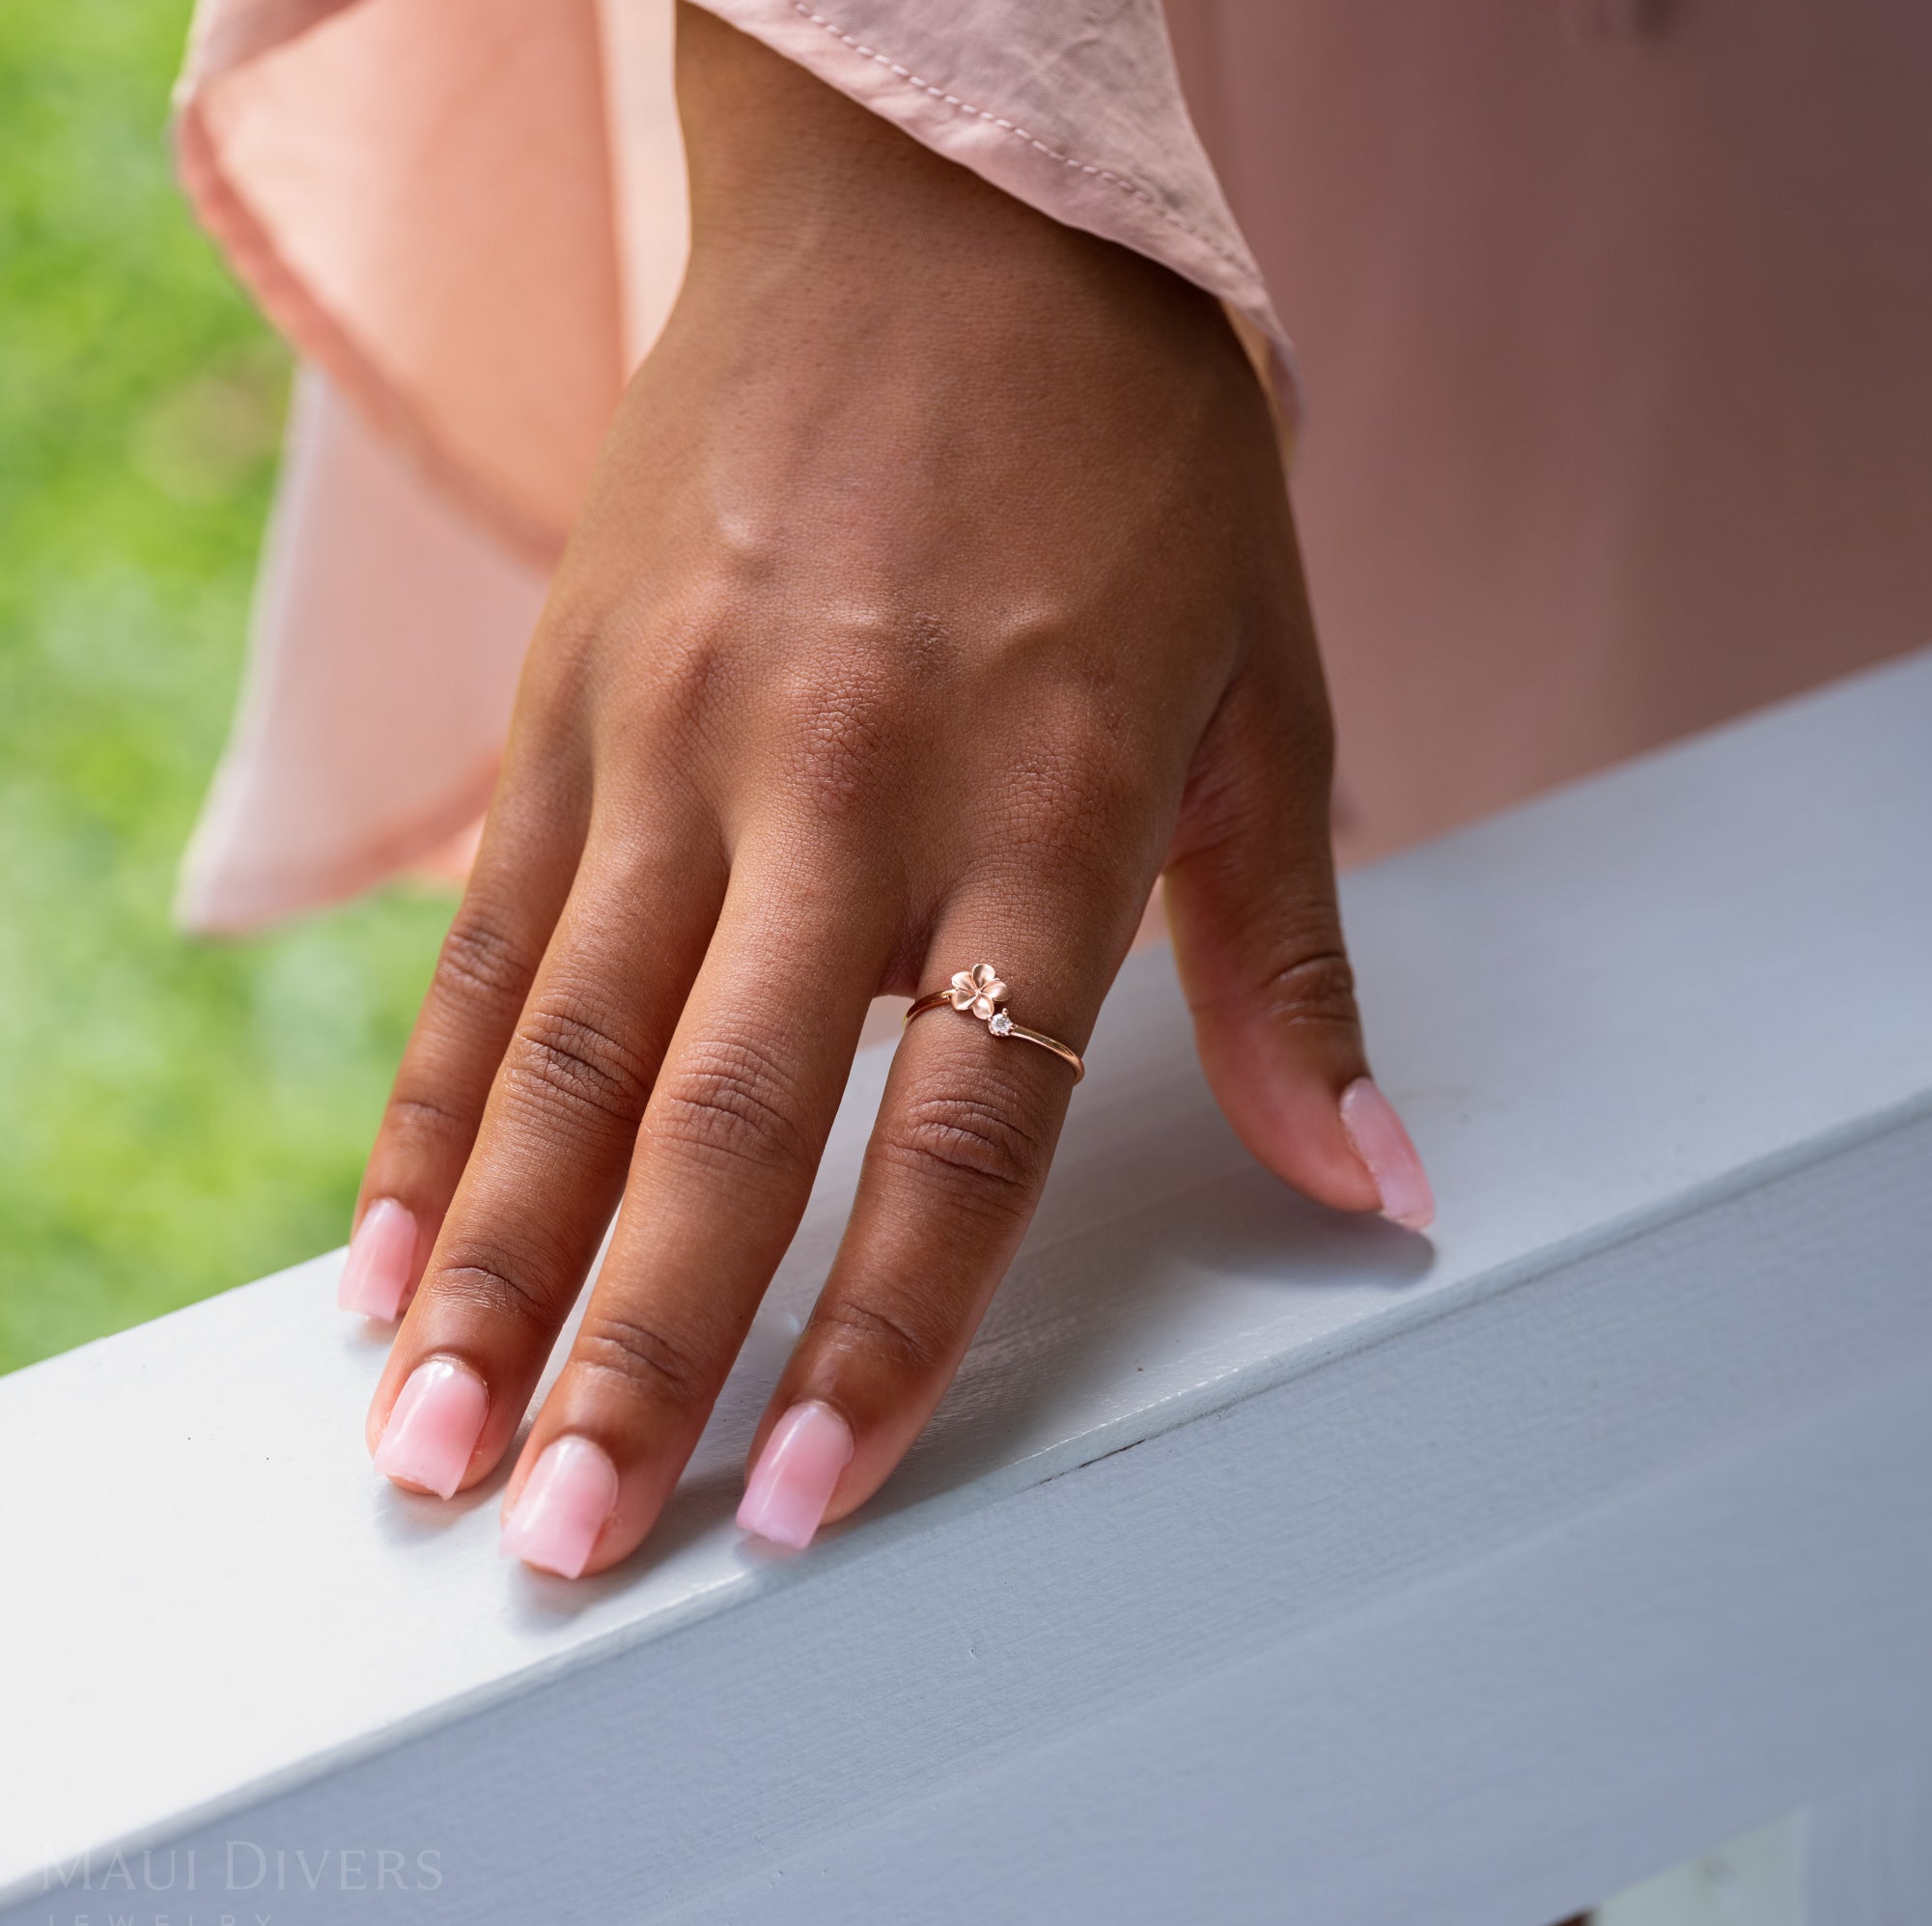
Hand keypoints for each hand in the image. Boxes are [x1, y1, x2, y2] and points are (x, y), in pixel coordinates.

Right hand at [344, 6, 1431, 1573]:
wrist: (939, 208)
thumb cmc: (1128, 459)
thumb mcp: (1263, 703)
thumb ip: (1287, 967)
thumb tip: (1372, 1184)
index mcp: (1045, 803)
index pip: (960, 1133)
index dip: (880, 1334)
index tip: (805, 1499)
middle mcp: (843, 782)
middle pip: (723, 1123)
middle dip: (642, 1354)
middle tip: (571, 1547)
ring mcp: (682, 736)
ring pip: (567, 1055)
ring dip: (500, 1273)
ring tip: (439, 1451)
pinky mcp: (571, 695)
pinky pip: (486, 944)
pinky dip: (437, 1117)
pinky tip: (393, 1260)